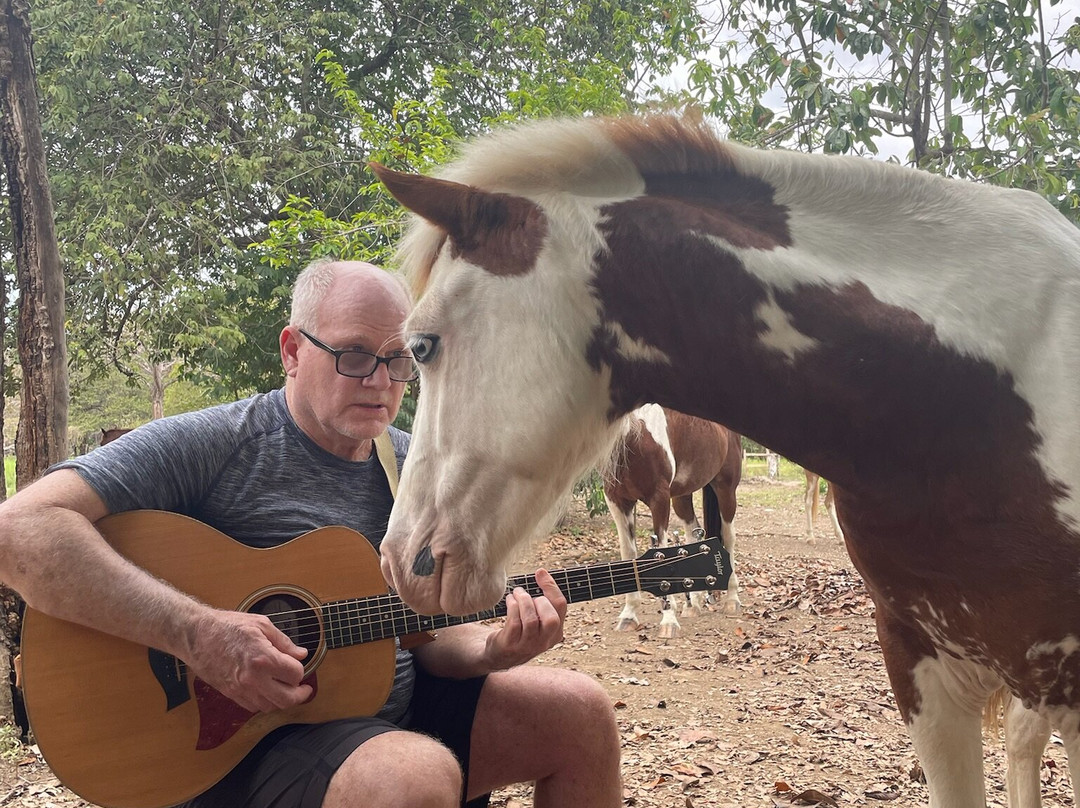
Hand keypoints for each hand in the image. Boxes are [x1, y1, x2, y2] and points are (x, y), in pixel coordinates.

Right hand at [185, 609, 311, 712]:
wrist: (197, 635)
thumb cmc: (228, 626)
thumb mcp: (261, 625)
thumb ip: (284, 642)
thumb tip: (301, 654)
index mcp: (264, 658)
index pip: (295, 674)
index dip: (301, 669)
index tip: (299, 664)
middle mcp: (253, 679)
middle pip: (286, 700)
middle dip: (300, 695)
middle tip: (304, 688)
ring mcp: (241, 690)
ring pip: (270, 707)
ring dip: (282, 699)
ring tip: (285, 687)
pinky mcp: (231, 695)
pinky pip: (253, 707)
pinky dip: (265, 701)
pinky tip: (267, 689)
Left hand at [483, 569, 566, 670]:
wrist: (500, 655)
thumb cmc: (520, 632)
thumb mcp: (538, 621)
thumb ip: (544, 602)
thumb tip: (542, 572)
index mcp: (555, 633)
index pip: (561, 606)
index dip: (551, 586)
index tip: (540, 572)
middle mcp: (544, 642)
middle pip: (551, 618)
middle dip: (539, 600)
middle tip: (526, 594)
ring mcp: (528, 645)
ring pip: (531, 620)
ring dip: (523, 601)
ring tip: (516, 593)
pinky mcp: (511, 645)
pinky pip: (514, 623)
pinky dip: (512, 607)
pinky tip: (510, 601)